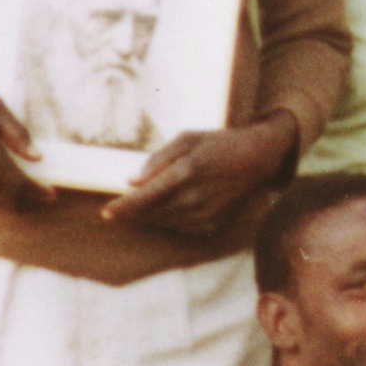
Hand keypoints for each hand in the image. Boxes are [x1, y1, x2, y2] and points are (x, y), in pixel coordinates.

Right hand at [0, 51, 51, 211]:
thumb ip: (16, 132)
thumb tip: (37, 157)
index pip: (14, 182)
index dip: (35, 193)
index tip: (51, 195)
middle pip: (3, 196)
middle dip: (27, 201)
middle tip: (43, 197)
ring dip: (9, 199)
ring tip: (27, 190)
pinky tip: (0, 182)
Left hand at [103, 113, 297, 233]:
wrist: (259, 158)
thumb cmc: (220, 143)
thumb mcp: (187, 139)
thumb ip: (158, 160)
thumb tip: (133, 181)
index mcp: (185, 171)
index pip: (145, 196)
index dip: (123, 207)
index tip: (106, 213)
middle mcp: (194, 196)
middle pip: (152, 213)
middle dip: (133, 212)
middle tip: (120, 208)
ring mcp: (205, 212)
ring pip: (165, 221)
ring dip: (150, 216)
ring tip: (143, 206)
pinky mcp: (213, 221)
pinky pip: (181, 226)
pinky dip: (169, 219)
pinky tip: (169, 208)